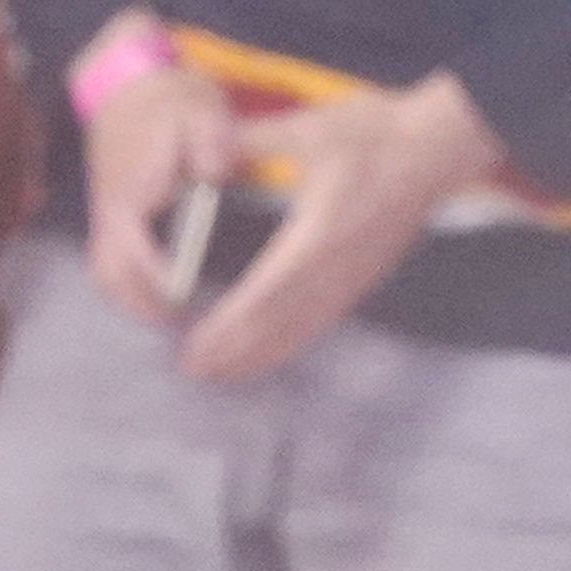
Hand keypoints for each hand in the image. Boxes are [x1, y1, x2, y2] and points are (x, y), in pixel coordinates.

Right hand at [81, 52, 240, 324]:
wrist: (131, 90)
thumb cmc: (170, 104)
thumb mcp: (199, 112)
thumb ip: (211, 142)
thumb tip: (216, 173)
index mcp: (128, 195)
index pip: (135, 252)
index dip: (157, 282)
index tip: (184, 302)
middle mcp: (108, 216)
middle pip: (111, 277)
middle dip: (141, 306)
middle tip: (180, 325)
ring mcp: (103, 220)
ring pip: (105, 277)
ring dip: (131, 303)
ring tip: (168, 318)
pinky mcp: (108, 222)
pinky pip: (108, 267)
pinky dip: (127, 289)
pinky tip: (155, 296)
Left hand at [182, 73, 501, 381]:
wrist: (443, 143)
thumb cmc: (379, 133)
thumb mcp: (313, 128)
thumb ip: (254, 141)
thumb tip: (206, 148)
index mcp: (319, 233)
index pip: (267, 291)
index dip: (230, 324)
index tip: (197, 345)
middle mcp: (338, 265)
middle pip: (279, 322)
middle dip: (234, 351)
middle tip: (194, 371)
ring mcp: (354, 276)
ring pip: (301, 329)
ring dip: (260, 355)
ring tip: (220, 375)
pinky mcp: (365, 277)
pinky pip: (323, 321)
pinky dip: (291, 343)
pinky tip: (268, 356)